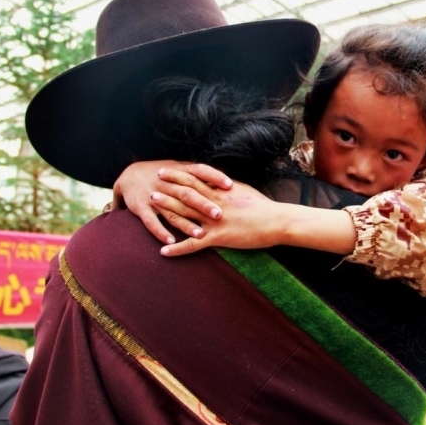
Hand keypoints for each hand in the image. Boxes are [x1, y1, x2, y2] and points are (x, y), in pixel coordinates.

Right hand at [113, 160, 232, 243]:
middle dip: (203, 204)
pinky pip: (151, 222)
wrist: (129, 175)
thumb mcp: (180, 169)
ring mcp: (154, 196)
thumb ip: (200, 177)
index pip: (200, 171)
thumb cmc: (163, 174)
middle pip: (188, 193)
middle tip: (219, 214)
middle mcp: (167, 183)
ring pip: (172, 211)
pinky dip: (160, 232)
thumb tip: (228, 182)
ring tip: (201, 235)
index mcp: (179, 171)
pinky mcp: (141, 208)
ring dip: (186, 224)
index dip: (215, 177)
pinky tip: (171, 242)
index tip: (230, 185)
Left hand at [159, 181, 283, 255]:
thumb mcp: (242, 191)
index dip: (176, 176)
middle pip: (184, 194)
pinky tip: (164, 251)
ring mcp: (214, 221)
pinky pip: (192, 244)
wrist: (275, 220)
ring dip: (166, 211)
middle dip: (166, 191)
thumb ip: (226, 187)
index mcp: (220, 191)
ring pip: (185, 215)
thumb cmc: (262, 206)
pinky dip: (177, 248)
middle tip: (150, 188)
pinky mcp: (218, 238)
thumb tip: (215, 181)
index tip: (162, 172)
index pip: (193, 180)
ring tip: (150, 208)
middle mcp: (213, 203)